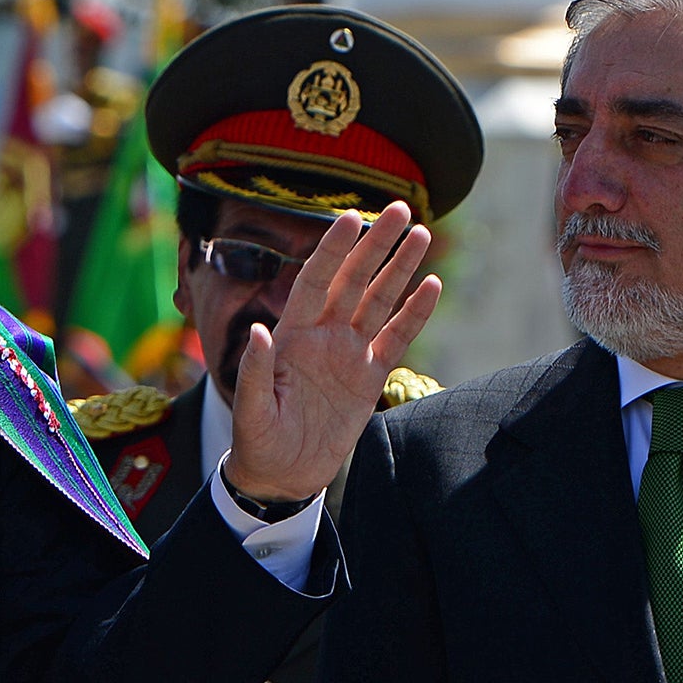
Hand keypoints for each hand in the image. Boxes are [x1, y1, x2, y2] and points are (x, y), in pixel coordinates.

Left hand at [225, 202, 439, 502]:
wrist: (282, 475)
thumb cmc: (258, 440)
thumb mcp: (251, 409)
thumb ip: (254, 370)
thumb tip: (257, 329)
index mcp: (290, 335)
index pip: (313, 280)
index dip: (331, 250)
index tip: (351, 217)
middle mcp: (322, 335)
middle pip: (353, 280)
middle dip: (375, 244)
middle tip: (401, 208)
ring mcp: (348, 354)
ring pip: (379, 302)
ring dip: (400, 269)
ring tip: (422, 234)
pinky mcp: (370, 378)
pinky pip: (397, 339)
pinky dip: (415, 314)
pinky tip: (432, 285)